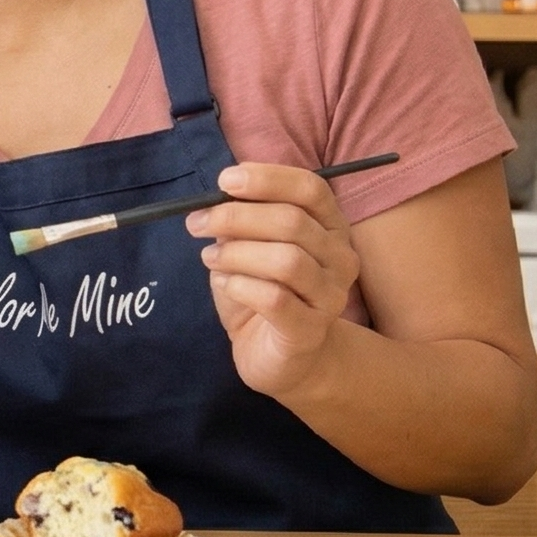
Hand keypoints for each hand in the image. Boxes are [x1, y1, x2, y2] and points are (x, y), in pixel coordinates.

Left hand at [190, 163, 359, 400]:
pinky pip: (275, 299)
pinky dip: (241, 285)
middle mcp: (340, 258)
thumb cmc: (264, 292)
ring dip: (237, 253)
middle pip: (293, 222)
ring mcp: (330, 297)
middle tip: (197, 222)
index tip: (224, 181)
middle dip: (236, 217)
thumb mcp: (250, 247)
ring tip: (209, 258)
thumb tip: (216, 197)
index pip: (311, 189)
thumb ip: (241, 221)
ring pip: (286, 260)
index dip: (268, 179)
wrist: (282, 356)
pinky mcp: (309, 330)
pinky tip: (225, 283)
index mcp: (330, 227)